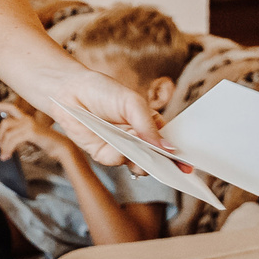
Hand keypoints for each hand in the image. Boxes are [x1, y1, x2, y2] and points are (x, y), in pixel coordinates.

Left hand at [0, 103, 71, 170]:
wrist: (60, 146)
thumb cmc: (46, 142)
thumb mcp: (30, 135)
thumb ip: (19, 133)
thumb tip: (5, 140)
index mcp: (27, 118)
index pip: (11, 108)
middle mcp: (27, 119)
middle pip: (5, 123)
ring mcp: (29, 124)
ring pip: (8, 134)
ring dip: (4, 147)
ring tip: (3, 156)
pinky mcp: (31, 132)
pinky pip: (13, 140)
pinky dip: (8, 149)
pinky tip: (7, 155)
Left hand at [43, 65, 170, 169]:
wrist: (70, 90)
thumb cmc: (104, 91)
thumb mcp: (132, 103)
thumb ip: (148, 125)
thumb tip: (168, 148)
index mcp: (150, 125)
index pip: (169, 144)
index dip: (179, 157)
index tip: (188, 166)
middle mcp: (138, 140)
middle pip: (156, 160)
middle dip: (163, 165)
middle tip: (169, 168)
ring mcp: (121, 148)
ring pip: (138, 165)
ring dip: (142, 162)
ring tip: (143, 154)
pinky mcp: (103, 154)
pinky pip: (116, 161)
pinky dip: (119, 155)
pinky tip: (117, 144)